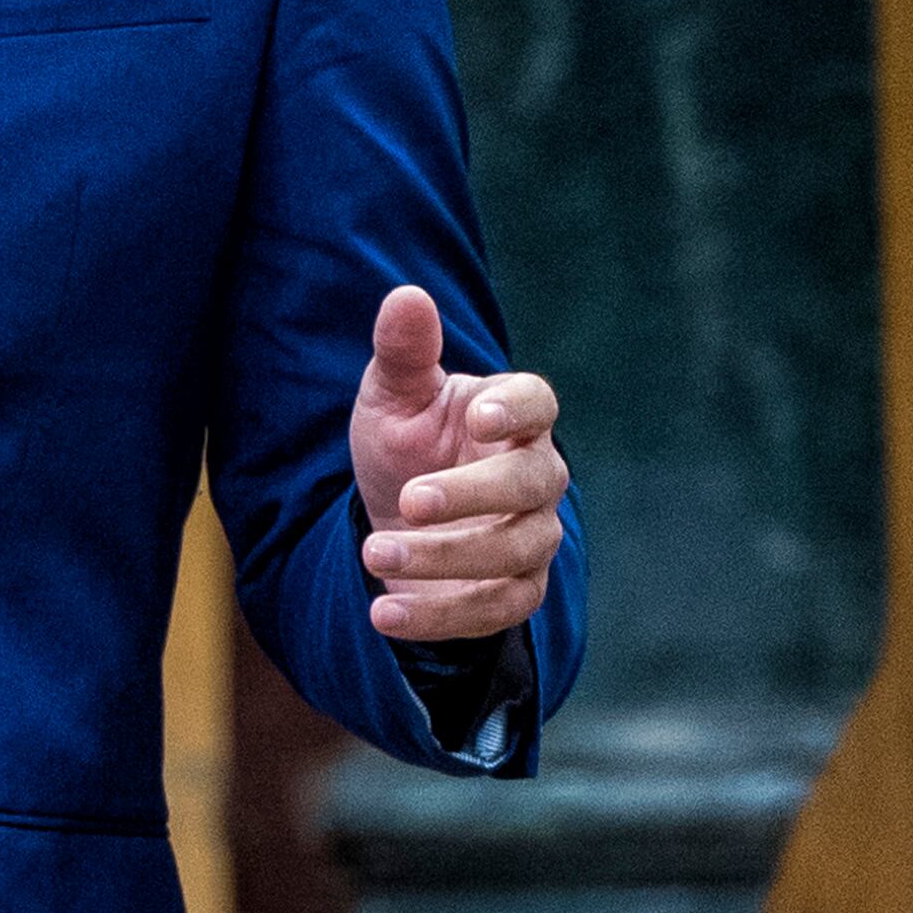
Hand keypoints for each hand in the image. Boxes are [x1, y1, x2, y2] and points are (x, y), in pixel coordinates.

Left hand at [342, 285, 569, 644]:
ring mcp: (532, 537)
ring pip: (513, 552)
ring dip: (444, 558)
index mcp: (512, 417)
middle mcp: (536, 476)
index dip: (518, 410)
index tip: (481, 416)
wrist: (394, 518)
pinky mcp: (516, 592)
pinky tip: (383, 613)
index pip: (539, 404)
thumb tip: (406, 296)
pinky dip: (439, 616)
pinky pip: (495, 609)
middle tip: (408, 500)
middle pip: (531, 483)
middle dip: (472, 494)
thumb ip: (403, 352)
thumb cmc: (404, 443)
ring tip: (373, 551)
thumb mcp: (391, 396)